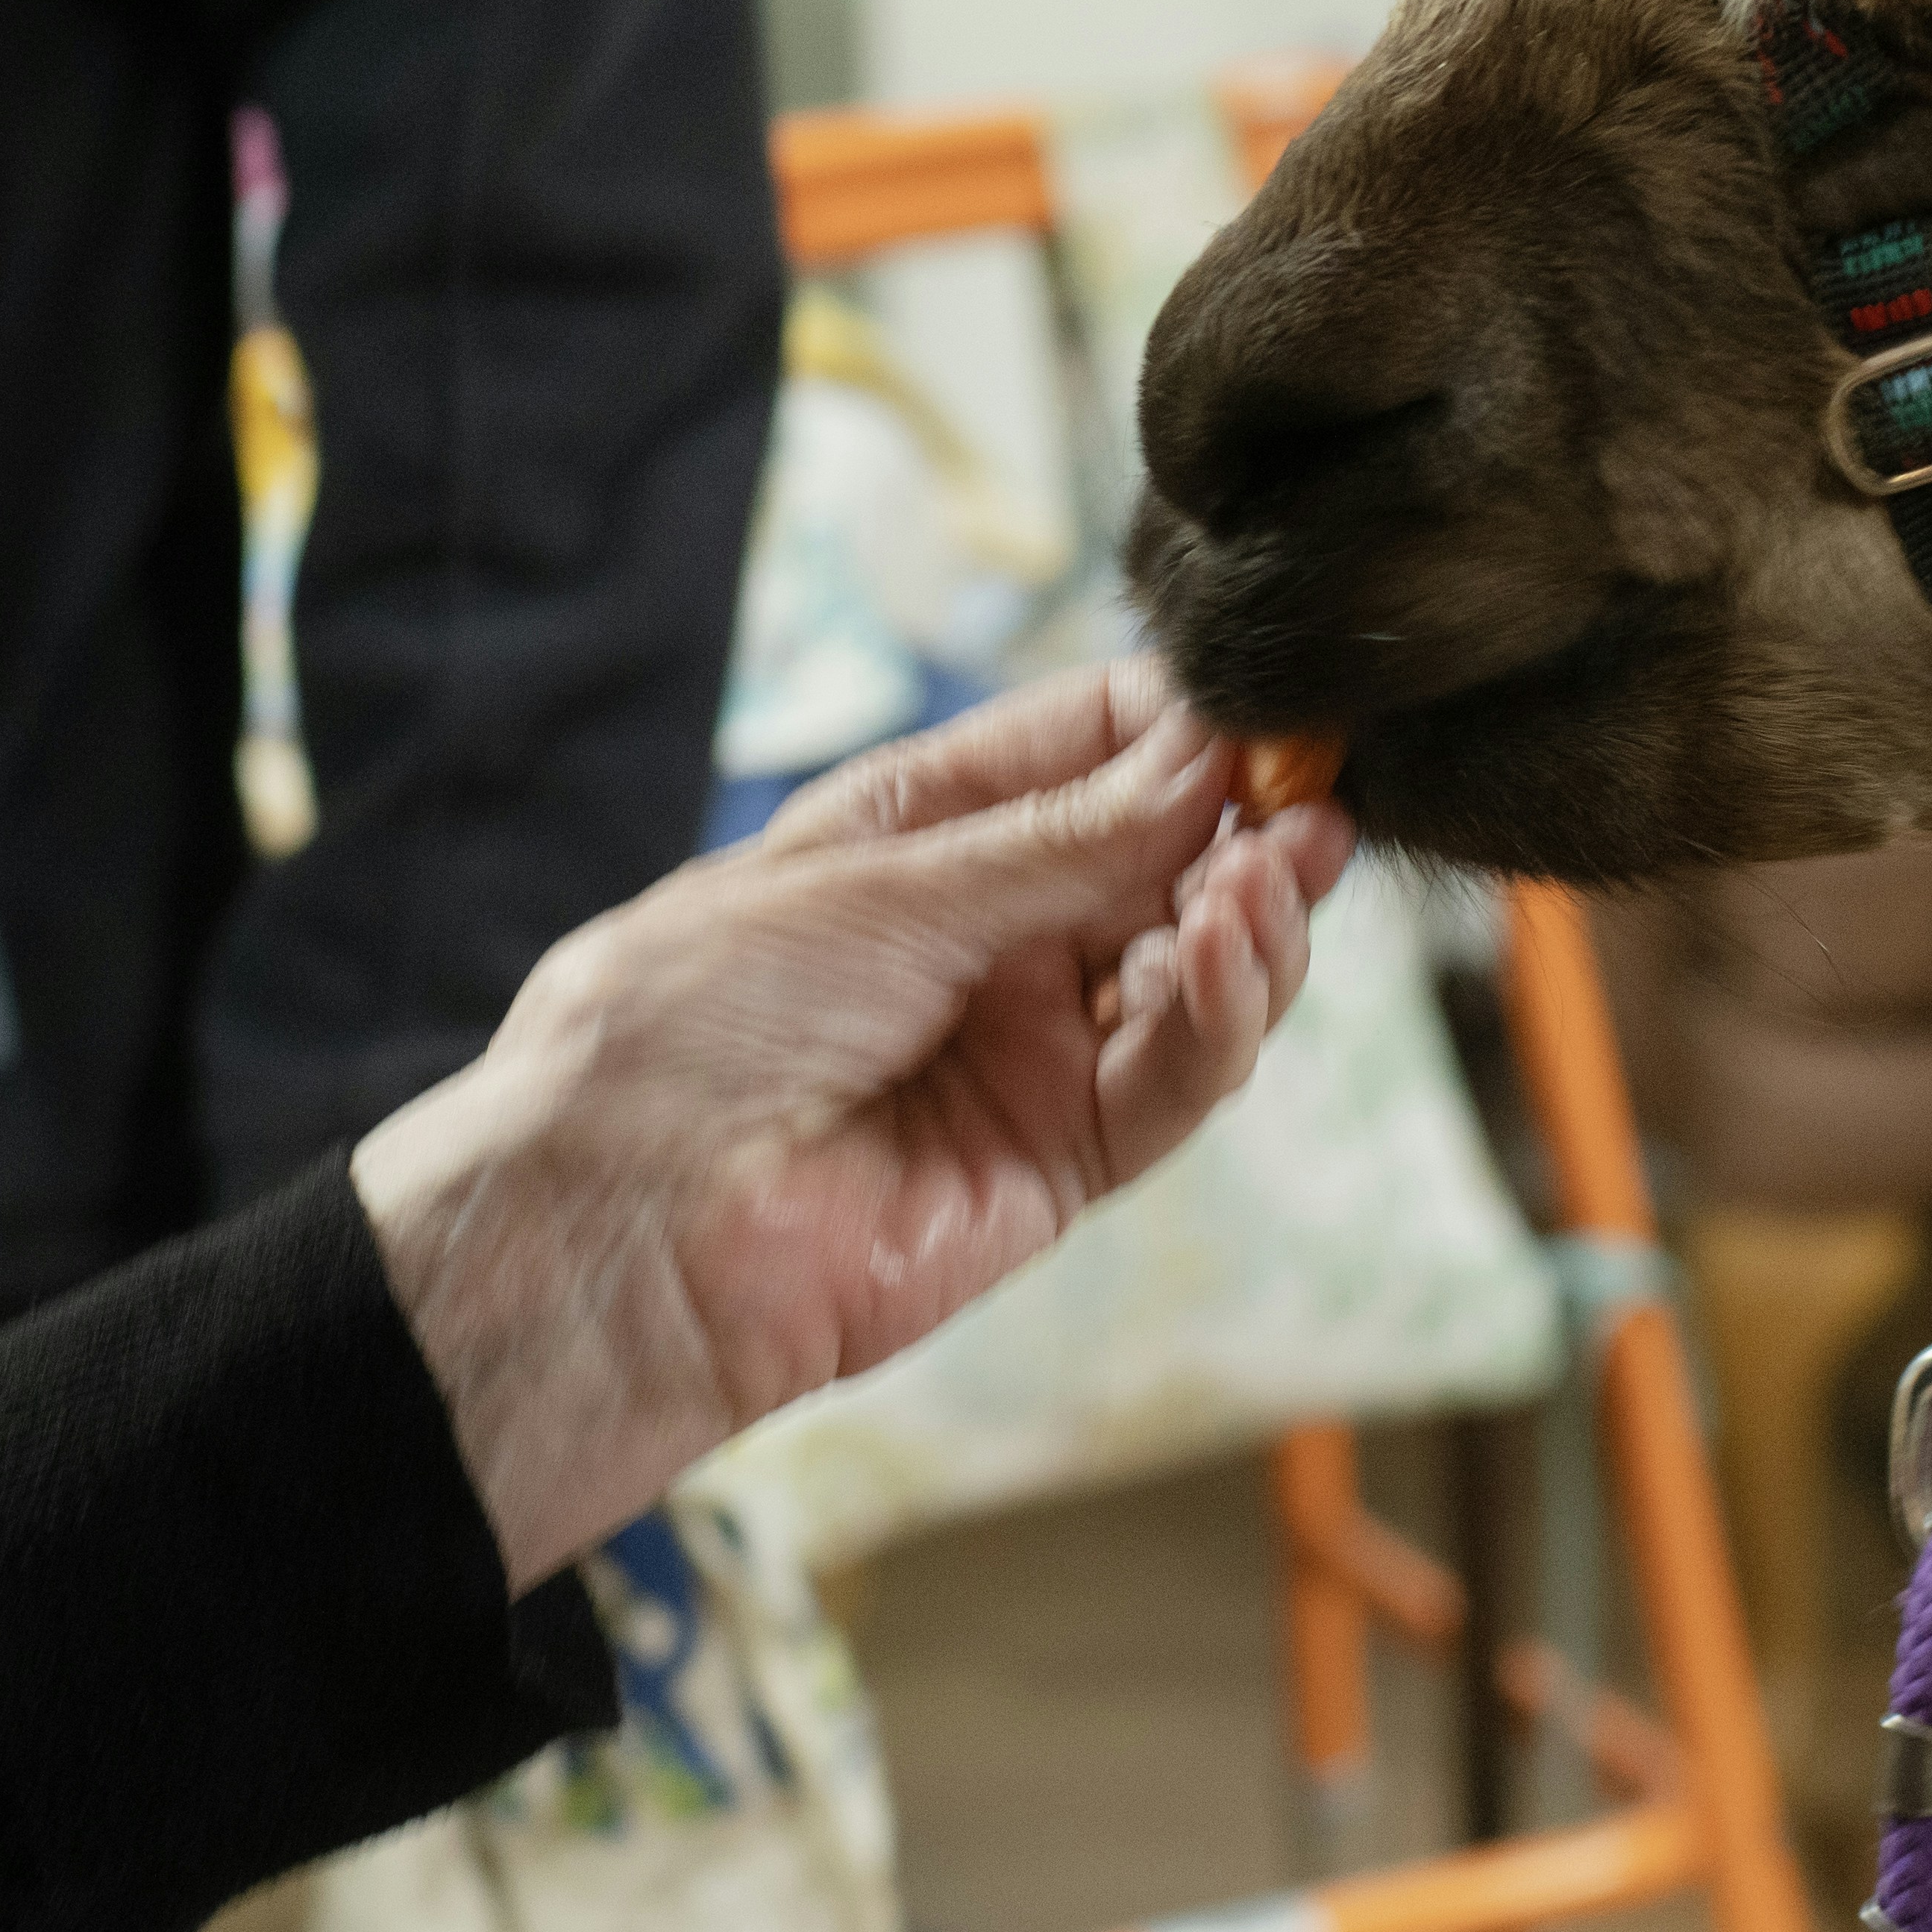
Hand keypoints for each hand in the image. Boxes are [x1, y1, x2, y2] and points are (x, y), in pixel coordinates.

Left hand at [349, 663, 1356, 1585]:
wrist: (622, 1224)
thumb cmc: (694, 1019)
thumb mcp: (877, 888)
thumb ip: (1059, 839)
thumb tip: (1212, 753)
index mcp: (922, 834)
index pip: (1087, 749)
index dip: (1178, 729)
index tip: (1259, 708)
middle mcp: (988, 934)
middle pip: (1164, 859)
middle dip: (1239, 823)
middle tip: (1309, 793)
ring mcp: (1030, 1047)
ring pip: (1194, 970)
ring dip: (1248, 916)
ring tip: (1273, 869)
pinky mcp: (1061, 1159)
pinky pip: (1174, 1079)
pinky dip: (1220, 1014)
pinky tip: (1227, 949)